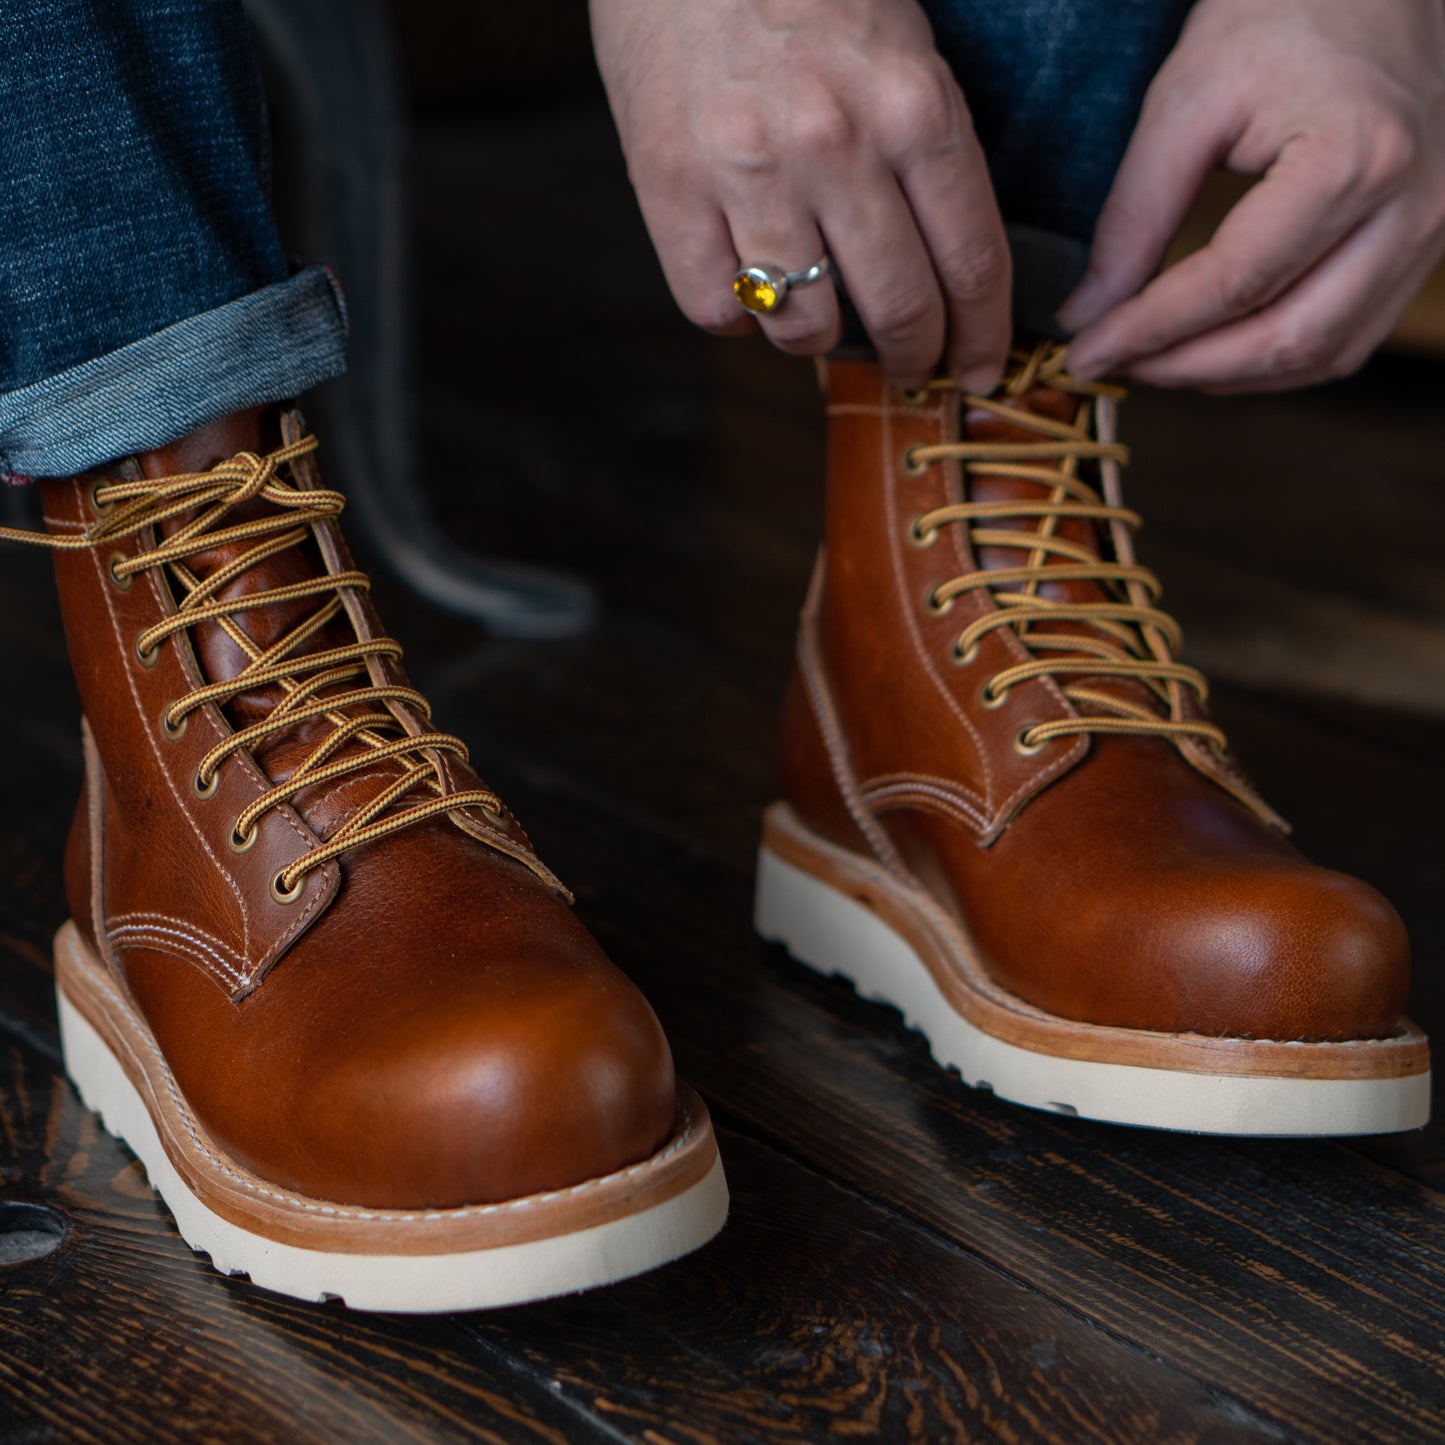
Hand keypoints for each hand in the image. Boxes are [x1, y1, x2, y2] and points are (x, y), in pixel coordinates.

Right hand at [589, 0, 1010, 390]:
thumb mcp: (901, 50)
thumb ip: (925, 157)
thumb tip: (944, 276)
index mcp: (913, 105)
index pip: (972, 262)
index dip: (981, 337)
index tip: (978, 370)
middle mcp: (836, 145)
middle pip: (898, 309)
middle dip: (914, 357)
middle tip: (912, 366)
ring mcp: (747, 171)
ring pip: (801, 326)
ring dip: (817, 340)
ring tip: (818, 317)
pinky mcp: (668, 186)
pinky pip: (714, 309)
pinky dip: (735, 315)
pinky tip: (745, 282)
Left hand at [1060, 0, 1444, 391]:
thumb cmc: (1282, 17)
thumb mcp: (1187, 100)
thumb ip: (1134, 214)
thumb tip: (1088, 315)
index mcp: (1353, 158)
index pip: (1234, 284)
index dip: (1148, 332)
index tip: (1083, 354)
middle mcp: (1412, 206)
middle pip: (1286, 338)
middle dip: (1186, 367)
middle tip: (1114, 365)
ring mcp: (1431, 231)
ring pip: (1323, 355)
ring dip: (1228, 376)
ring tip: (1154, 362)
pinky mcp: (1425, 247)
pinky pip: (1348, 339)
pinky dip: (1273, 361)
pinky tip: (1213, 350)